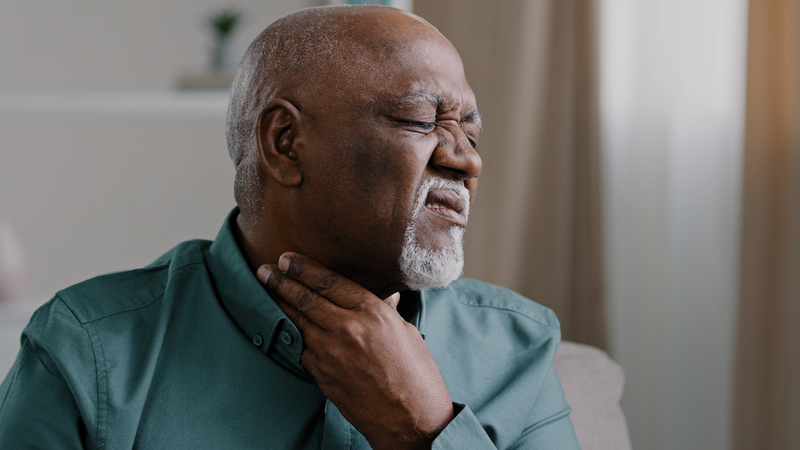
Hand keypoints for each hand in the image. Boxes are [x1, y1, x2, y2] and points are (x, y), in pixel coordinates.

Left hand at [257, 252, 454, 449]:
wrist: (410, 421)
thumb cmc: (417, 376)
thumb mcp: (407, 333)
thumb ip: (387, 312)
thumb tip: (384, 296)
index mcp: (373, 312)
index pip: (330, 282)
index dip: (304, 268)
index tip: (287, 259)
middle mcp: (348, 329)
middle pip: (306, 298)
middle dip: (281, 282)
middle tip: (265, 270)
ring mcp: (331, 354)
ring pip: (299, 323)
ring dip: (281, 306)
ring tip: (268, 292)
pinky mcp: (322, 375)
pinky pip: (305, 350)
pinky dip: (299, 339)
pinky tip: (293, 331)